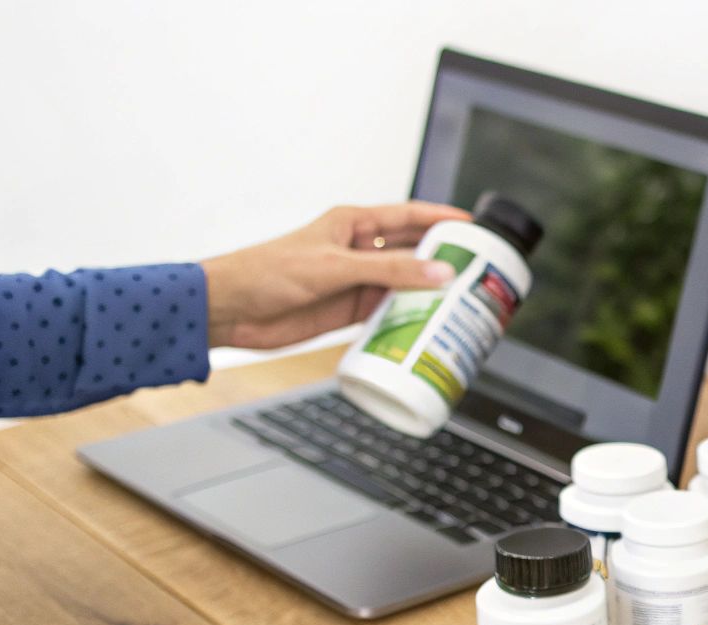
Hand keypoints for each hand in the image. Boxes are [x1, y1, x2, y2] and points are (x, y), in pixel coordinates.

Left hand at [200, 201, 470, 349]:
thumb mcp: (334, 267)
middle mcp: (358, 250)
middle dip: (443, 258)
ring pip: (404, 285)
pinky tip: (428, 326)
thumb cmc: (267, 271)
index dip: (441, 219)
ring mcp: (355, 281)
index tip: (473, 226)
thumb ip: (389, 272)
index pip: (408, 216)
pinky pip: (388, 312)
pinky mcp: (349, 310)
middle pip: (413, 251)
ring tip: (461, 302)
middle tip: (476, 270)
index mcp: (352, 225)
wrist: (231, 309)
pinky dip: (408, 319)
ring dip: (428, 294)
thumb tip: (439, 273)